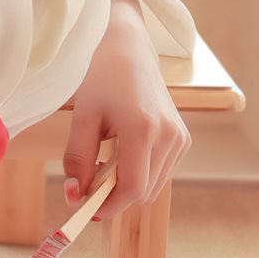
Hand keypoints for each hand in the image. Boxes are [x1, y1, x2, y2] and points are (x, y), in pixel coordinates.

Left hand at [60, 6, 190, 219]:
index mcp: (144, 128)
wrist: (129, 50)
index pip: (132, 188)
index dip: (108, 206)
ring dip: (127, 185)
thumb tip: (75, 197)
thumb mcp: (82, 118)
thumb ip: (77, 161)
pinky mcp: (183, 139)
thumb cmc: (101, 79)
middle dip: (114, 195)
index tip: (85, 207)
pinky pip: (159, 174)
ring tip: (106, 158)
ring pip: (152, 187)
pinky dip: (139, 173)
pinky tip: (124, 151)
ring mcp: (180, 138)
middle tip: (89, 180)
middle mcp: (169, 135)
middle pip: (143, 192)